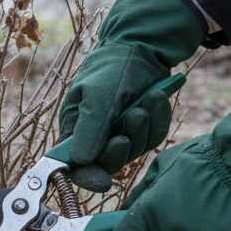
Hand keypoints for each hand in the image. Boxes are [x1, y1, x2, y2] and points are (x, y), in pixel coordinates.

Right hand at [58, 0, 203, 190]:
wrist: (141, 47)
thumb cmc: (111, 68)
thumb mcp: (98, 96)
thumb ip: (89, 128)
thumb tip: (78, 161)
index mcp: (74, 129)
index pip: (74, 165)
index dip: (86, 177)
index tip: (102, 182)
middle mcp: (94, 136)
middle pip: (107, 164)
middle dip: (122, 145)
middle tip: (133, 118)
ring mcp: (119, 134)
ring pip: (134, 151)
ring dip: (143, 126)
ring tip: (147, 99)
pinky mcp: (141, 129)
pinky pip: (152, 138)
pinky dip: (157, 120)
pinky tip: (157, 98)